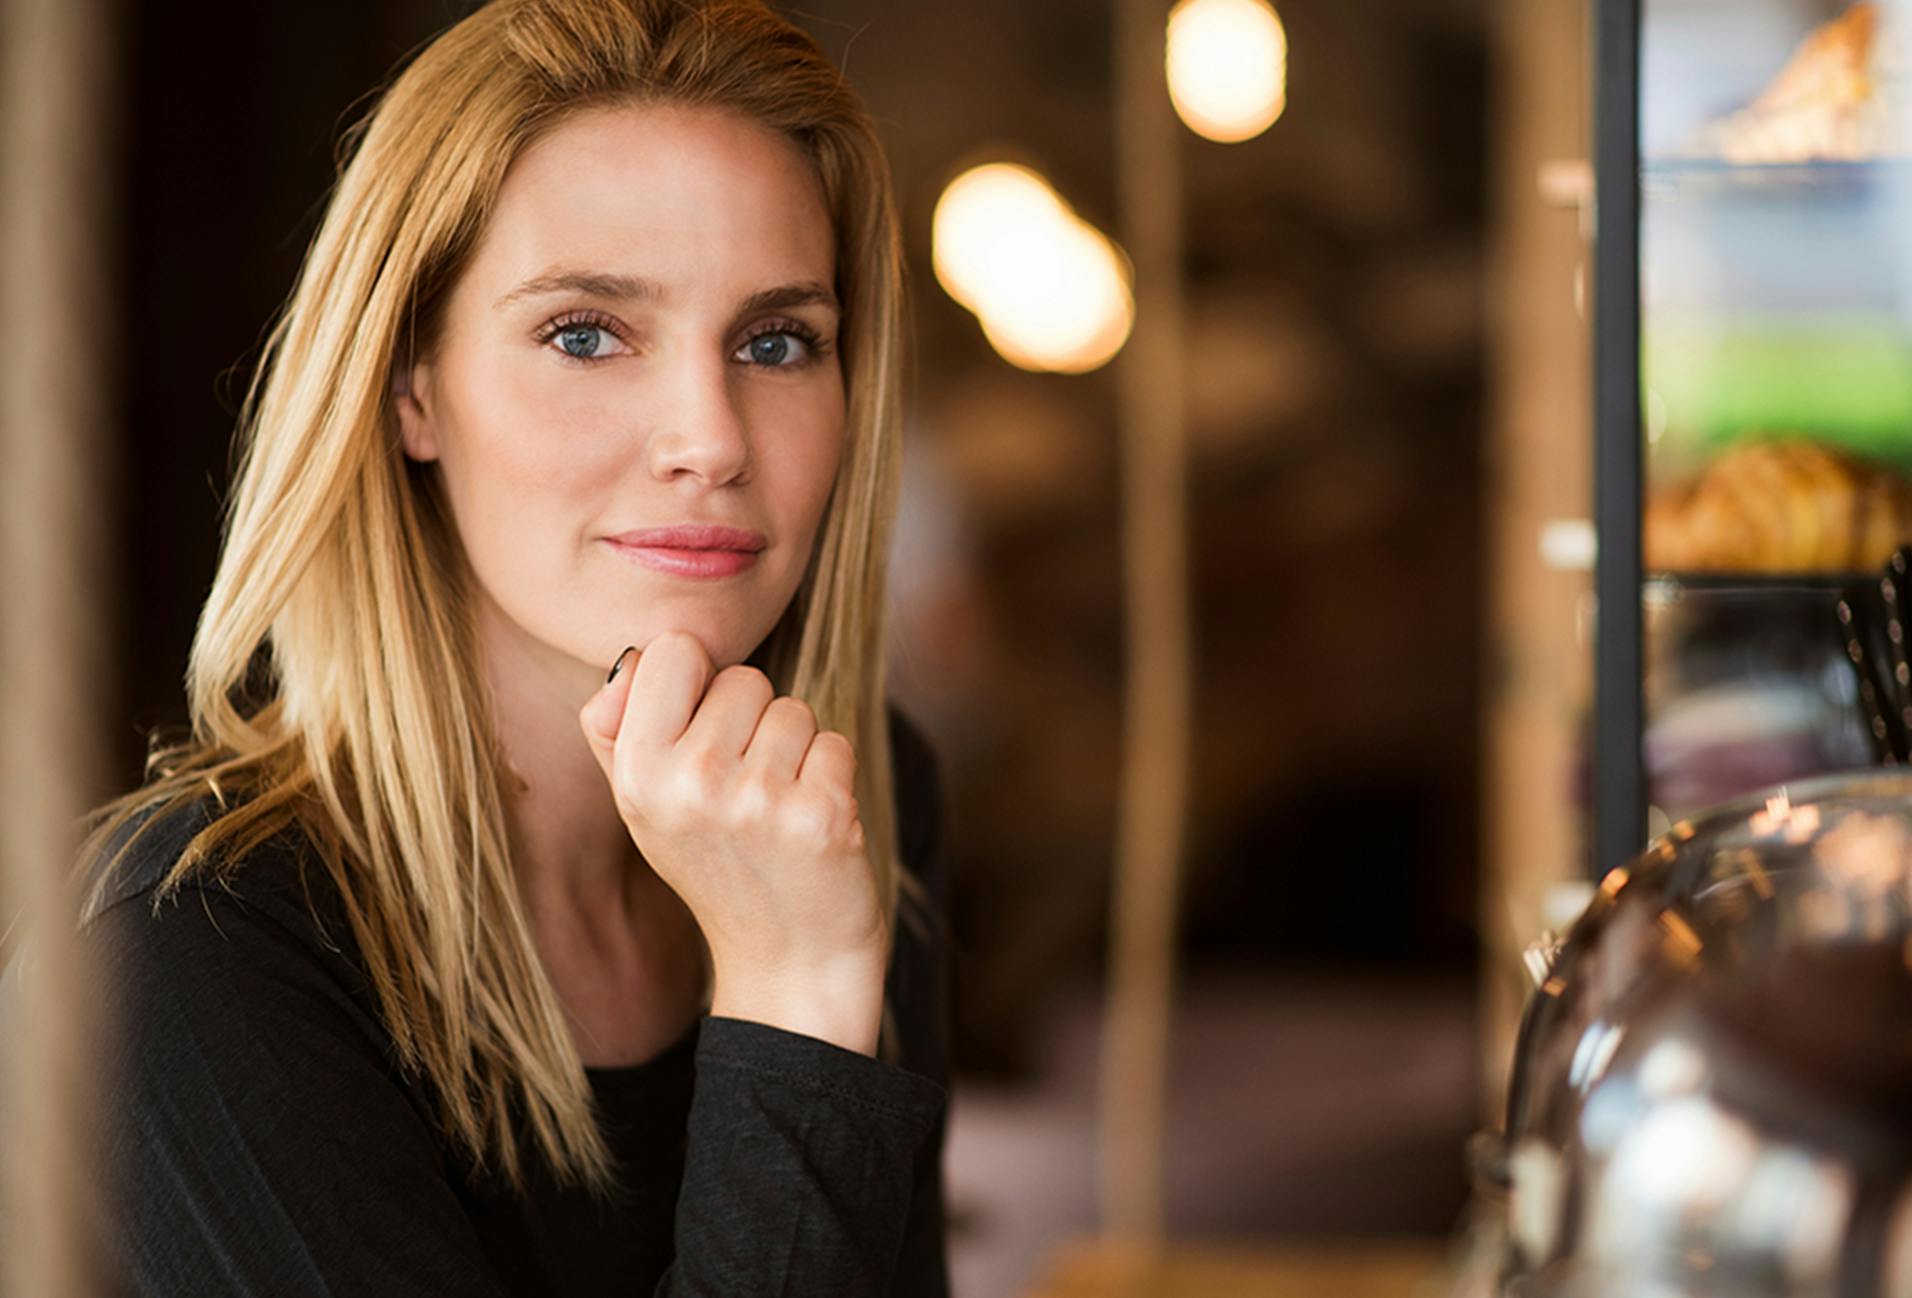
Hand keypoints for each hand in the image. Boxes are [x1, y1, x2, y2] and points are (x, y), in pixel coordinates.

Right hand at [578, 631, 888, 1054]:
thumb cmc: (716, 863)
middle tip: (744, 793)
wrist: (787, 961)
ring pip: (794, 710)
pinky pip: (834, 744)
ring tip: (776, 813)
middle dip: (752, 723)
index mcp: (637, 774)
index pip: (673, 648)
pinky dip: (831, 777)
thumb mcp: (645, 804)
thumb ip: (619, 726)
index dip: (698, 682)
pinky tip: (809, 827)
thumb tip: (630, 657)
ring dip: (795, 752)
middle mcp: (691, 784)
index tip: (703, 735)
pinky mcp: (821, 817)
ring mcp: (757, 802)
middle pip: (744, 678)